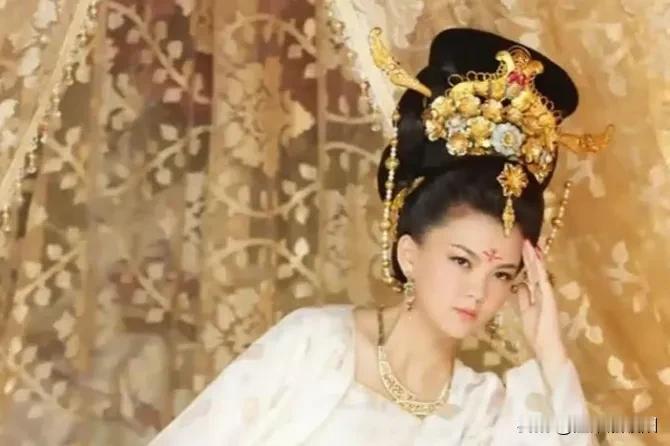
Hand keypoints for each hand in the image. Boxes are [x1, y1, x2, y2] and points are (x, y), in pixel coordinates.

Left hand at [512, 239, 567, 384]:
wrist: (546, 347)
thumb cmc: (537, 333)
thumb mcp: (525, 312)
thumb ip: (523, 298)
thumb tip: (519, 284)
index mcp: (536, 296)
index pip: (530, 276)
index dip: (526, 263)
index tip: (520, 249)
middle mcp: (543, 293)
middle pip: (535, 271)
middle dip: (530, 257)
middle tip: (524, 240)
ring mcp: (547, 295)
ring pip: (539, 273)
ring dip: (534, 259)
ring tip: (529, 244)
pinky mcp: (549, 299)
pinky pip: (543, 281)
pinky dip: (539, 270)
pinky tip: (536, 259)